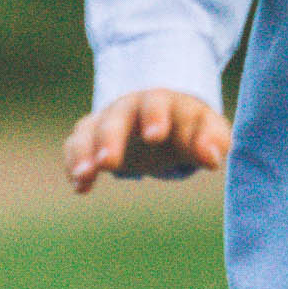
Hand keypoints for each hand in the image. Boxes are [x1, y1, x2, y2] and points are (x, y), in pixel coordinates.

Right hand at [64, 89, 231, 191]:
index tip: (154, 137)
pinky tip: (81, 187)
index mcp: (162, 102)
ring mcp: (106, 120)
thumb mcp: (209, 130)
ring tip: (83, 175)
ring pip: (89, 130)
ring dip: (83, 152)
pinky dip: (74, 163)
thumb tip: (212, 159)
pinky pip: (76, 145)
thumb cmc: (190, 127)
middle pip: (116, 117)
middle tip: (107, 163)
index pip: (156, 103)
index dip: (155, 117)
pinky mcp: (91, 136)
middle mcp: (129, 107)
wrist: (165, 122)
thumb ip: (213, 141)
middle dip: (110, 139)